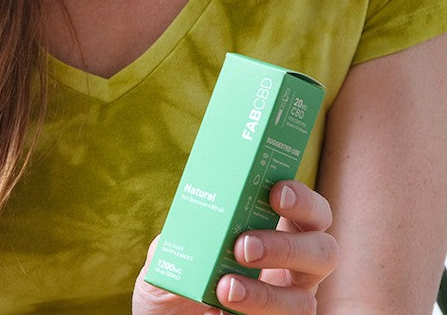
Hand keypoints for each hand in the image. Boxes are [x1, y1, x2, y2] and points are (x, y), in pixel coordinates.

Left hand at [133, 180, 337, 314]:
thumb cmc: (176, 282)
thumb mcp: (171, 253)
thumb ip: (182, 236)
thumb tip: (190, 222)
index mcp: (274, 232)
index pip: (308, 210)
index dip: (302, 198)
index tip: (275, 191)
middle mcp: (293, 266)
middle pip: (324, 250)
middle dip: (287, 245)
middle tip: (244, 246)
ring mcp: (289, 300)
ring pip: (306, 297)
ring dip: (266, 292)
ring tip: (226, 287)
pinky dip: (257, 312)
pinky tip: (223, 309)